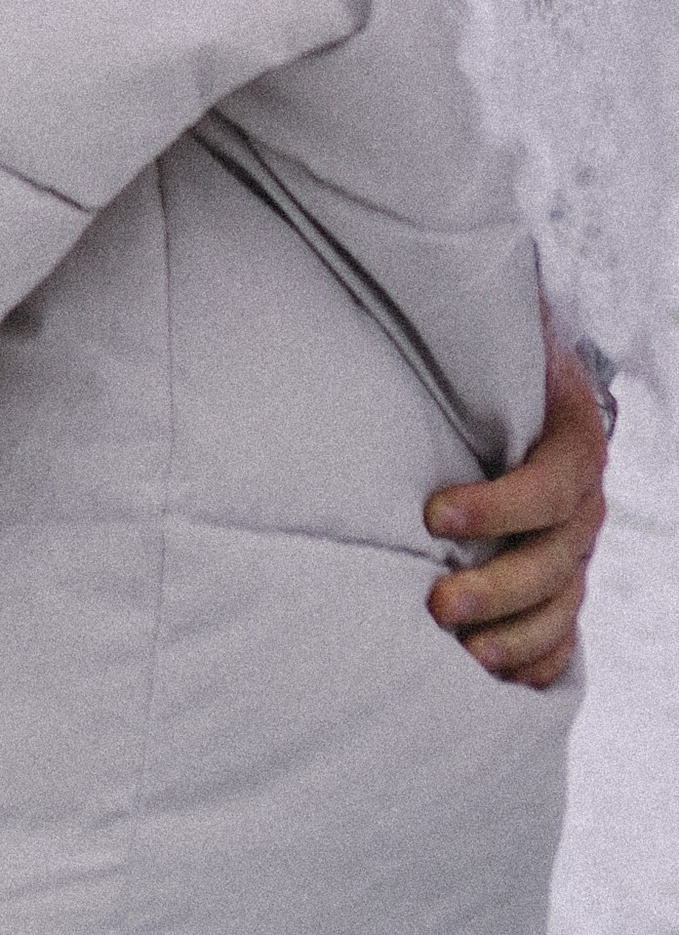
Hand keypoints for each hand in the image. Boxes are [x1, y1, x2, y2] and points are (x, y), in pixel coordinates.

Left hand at [424, 329, 608, 687]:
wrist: (523, 373)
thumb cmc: (489, 356)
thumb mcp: (491, 341)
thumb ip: (463, 340)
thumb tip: (403, 307)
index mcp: (574, 438)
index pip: (548, 486)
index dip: (496, 507)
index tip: (433, 515)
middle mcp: (584, 500)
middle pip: (555, 559)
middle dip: (498, 588)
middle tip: (437, 606)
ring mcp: (576, 545)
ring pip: (563, 605)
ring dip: (518, 636)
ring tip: (467, 654)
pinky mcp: (561, 577)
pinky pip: (566, 633)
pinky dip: (541, 660)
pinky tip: (506, 679)